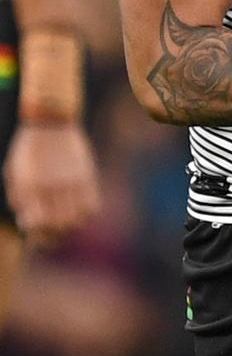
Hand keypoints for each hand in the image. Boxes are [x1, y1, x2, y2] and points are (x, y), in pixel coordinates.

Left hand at [4, 122, 100, 245]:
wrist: (50, 121)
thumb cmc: (27, 148)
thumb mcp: (14, 171)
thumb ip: (19, 198)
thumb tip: (27, 221)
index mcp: (31, 186)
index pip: (38, 223)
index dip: (37, 232)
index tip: (36, 231)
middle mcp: (52, 186)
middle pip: (59, 224)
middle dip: (54, 234)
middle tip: (51, 233)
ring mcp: (72, 181)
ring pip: (78, 218)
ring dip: (71, 225)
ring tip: (65, 221)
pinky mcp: (86, 175)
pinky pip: (92, 204)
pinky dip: (86, 213)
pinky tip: (78, 209)